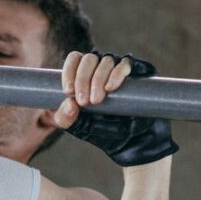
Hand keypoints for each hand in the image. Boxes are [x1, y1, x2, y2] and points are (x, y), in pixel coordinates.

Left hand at [52, 50, 179, 166]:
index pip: (75, 59)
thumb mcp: (77, 127)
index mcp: (84, 75)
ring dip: (98, 78)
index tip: (68, 91)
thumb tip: (69, 102)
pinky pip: (125, 64)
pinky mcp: (136, 72)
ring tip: (97, 101)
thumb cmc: (101, 130)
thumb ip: (64, 118)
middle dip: (83, 79)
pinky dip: (116, 74)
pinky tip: (110, 87)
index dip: (69, 71)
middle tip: (84, 101)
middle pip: (89, 59)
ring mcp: (117, 69)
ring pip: (105, 60)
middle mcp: (100, 68)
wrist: (130, 140)